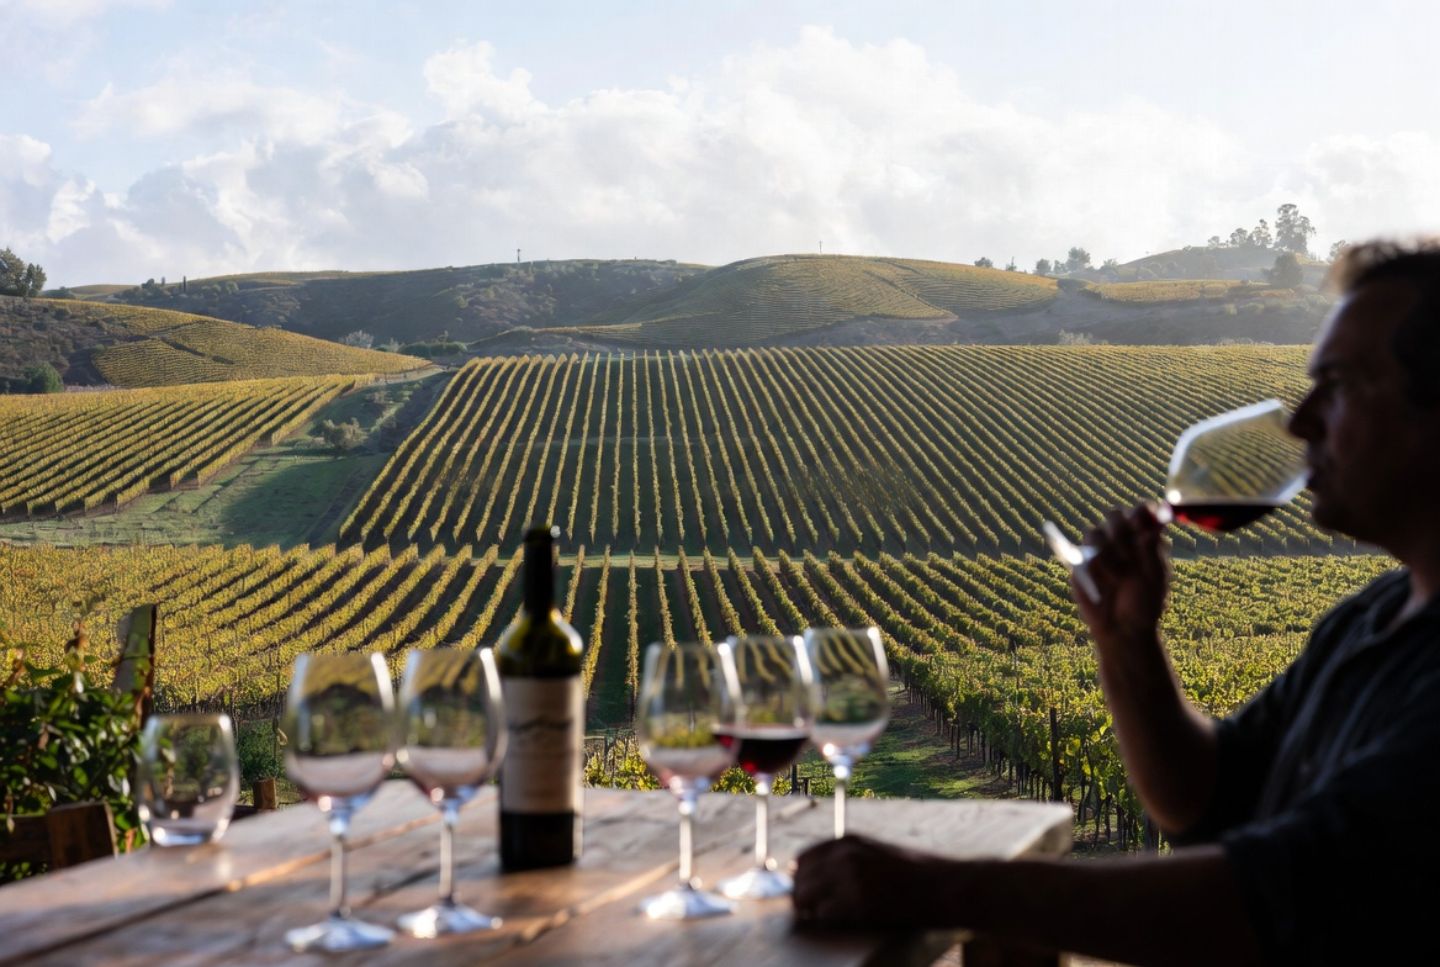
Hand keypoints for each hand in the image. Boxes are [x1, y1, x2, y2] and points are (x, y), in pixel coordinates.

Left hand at [792, 835, 955, 927]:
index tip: (802, 891)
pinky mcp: (857, 901)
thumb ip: (850, 859)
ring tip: (823, 919)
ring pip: (805, 898)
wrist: (946, 886)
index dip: (800, 877)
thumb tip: (819, 877)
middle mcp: (843, 854)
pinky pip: (823, 915)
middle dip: (801, 897)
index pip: (803, 857)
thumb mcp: (878, 853)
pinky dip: (827, 922)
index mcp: (848, 840)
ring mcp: (849, 877)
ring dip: (810, 911)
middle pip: (799, 879)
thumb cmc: (918, 873)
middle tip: (809, 912)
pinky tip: (841, 923)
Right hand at [1073, 504, 1168, 650]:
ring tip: (1119, 577)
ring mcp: (1099, 550)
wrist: (1122, 628)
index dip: (1140, 512)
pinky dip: (1095, 564)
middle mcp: (1121, 540)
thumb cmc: (1145, 603)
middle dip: (1120, 531)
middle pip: (1114, 515)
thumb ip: (1151, 551)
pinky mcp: (1081, 562)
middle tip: (1129, 552)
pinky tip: (1104, 582)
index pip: (1140, 512)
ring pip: (1095, 531)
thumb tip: (1148, 530)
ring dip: (1107, 552)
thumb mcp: (1155, 578)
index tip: (1142, 524)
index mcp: (1143, 538)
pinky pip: (1081, 551)